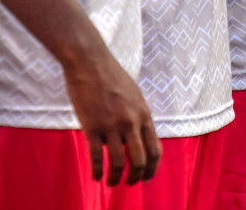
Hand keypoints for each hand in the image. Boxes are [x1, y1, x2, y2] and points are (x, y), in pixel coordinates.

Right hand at [62, 47, 160, 185]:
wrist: (90, 62)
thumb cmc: (111, 76)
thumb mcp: (133, 96)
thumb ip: (137, 116)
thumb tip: (136, 138)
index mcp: (144, 114)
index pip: (155, 149)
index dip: (152, 168)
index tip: (146, 177)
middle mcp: (131, 121)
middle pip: (140, 160)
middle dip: (136, 176)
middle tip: (130, 183)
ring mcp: (112, 125)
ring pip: (118, 162)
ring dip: (115, 178)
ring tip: (111, 183)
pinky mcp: (92, 126)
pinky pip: (97, 157)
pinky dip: (97, 171)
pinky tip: (96, 177)